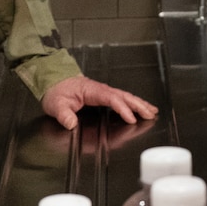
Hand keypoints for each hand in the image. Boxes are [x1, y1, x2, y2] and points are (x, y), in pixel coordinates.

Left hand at [42, 76, 158, 131]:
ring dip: (139, 103)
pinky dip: (133, 103)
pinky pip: (122, 98)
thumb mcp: (56, 105)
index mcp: (92, 90)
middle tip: (150, 114)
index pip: (111, 99)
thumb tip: (71, 123)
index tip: (131, 119)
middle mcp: (101, 90)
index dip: (122, 109)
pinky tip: (140, 108)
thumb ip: (64, 115)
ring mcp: (103, 92)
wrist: (54, 82)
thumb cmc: (57, 92)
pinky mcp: (104, 95)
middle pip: (124, 96)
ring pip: (125, 96)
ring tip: (152, 111)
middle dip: (138, 105)